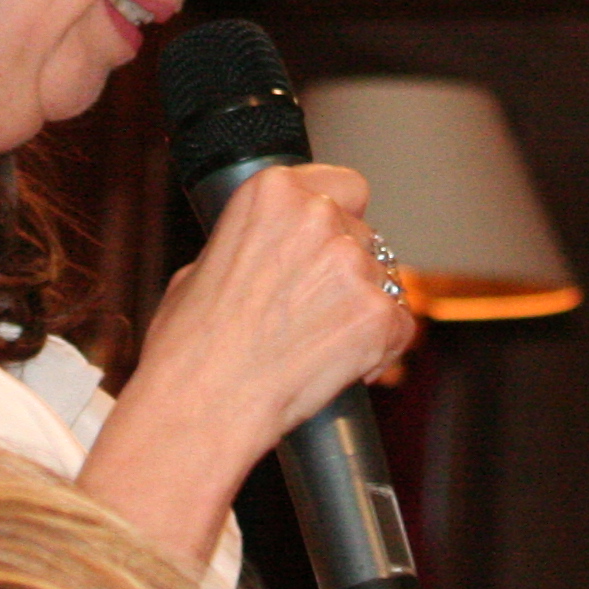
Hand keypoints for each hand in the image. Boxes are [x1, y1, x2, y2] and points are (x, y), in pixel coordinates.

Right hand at [82, 161, 413, 564]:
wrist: (202, 403)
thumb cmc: (190, 344)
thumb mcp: (203, 264)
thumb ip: (254, 242)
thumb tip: (272, 251)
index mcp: (273, 192)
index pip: (343, 185)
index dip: (340, 217)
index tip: (332, 241)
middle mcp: (319, 217)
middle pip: (364, 235)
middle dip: (346, 270)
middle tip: (312, 310)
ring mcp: (353, 266)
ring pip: (384, 280)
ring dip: (361, 309)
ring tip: (316, 345)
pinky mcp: (378, 316)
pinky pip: (397, 326)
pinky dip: (377, 349)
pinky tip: (337, 365)